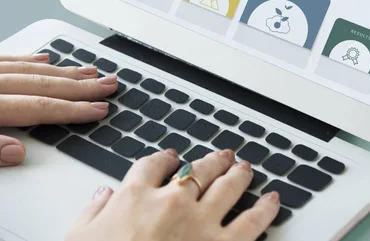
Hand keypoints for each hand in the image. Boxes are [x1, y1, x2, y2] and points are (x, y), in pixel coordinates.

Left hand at [0, 53, 117, 166]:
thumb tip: (17, 152)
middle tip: (108, 85)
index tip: (99, 109)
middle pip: (44, 85)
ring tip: (89, 72)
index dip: (73, 110)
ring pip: (31, 69)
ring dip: (64, 72)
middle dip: (81, 87)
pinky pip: (8, 59)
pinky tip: (46, 59)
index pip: (40, 108)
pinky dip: (30, 60)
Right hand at [67, 149, 279, 240]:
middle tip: (222, 156)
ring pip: (228, 185)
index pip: (154, 165)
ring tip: (245, 167)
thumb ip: (92, 211)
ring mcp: (201, 222)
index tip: (172, 157)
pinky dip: (265, 209)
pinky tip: (273, 200)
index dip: (165, 158)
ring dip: (239, 173)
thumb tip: (102, 194)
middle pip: (198, 169)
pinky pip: (251, 222)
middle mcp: (172, 201)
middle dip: (213, 160)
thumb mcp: (78, 238)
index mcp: (136, 196)